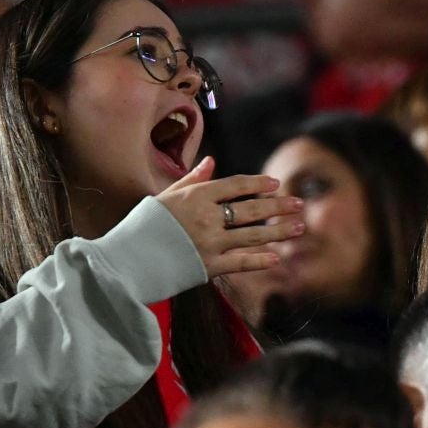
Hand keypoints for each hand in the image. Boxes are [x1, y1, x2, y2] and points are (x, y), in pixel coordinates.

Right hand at [157, 158, 303, 277]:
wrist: (127, 259)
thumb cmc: (145, 225)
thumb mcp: (166, 196)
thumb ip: (193, 179)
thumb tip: (211, 161)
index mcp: (196, 196)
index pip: (236, 185)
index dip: (258, 183)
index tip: (276, 183)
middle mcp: (207, 217)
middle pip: (252, 210)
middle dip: (279, 206)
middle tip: (299, 204)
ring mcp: (209, 243)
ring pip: (253, 236)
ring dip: (279, 232)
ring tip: (299, 228)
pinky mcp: (208, 266)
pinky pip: (241, 263)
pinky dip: (260, 260)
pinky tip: (277, 257)